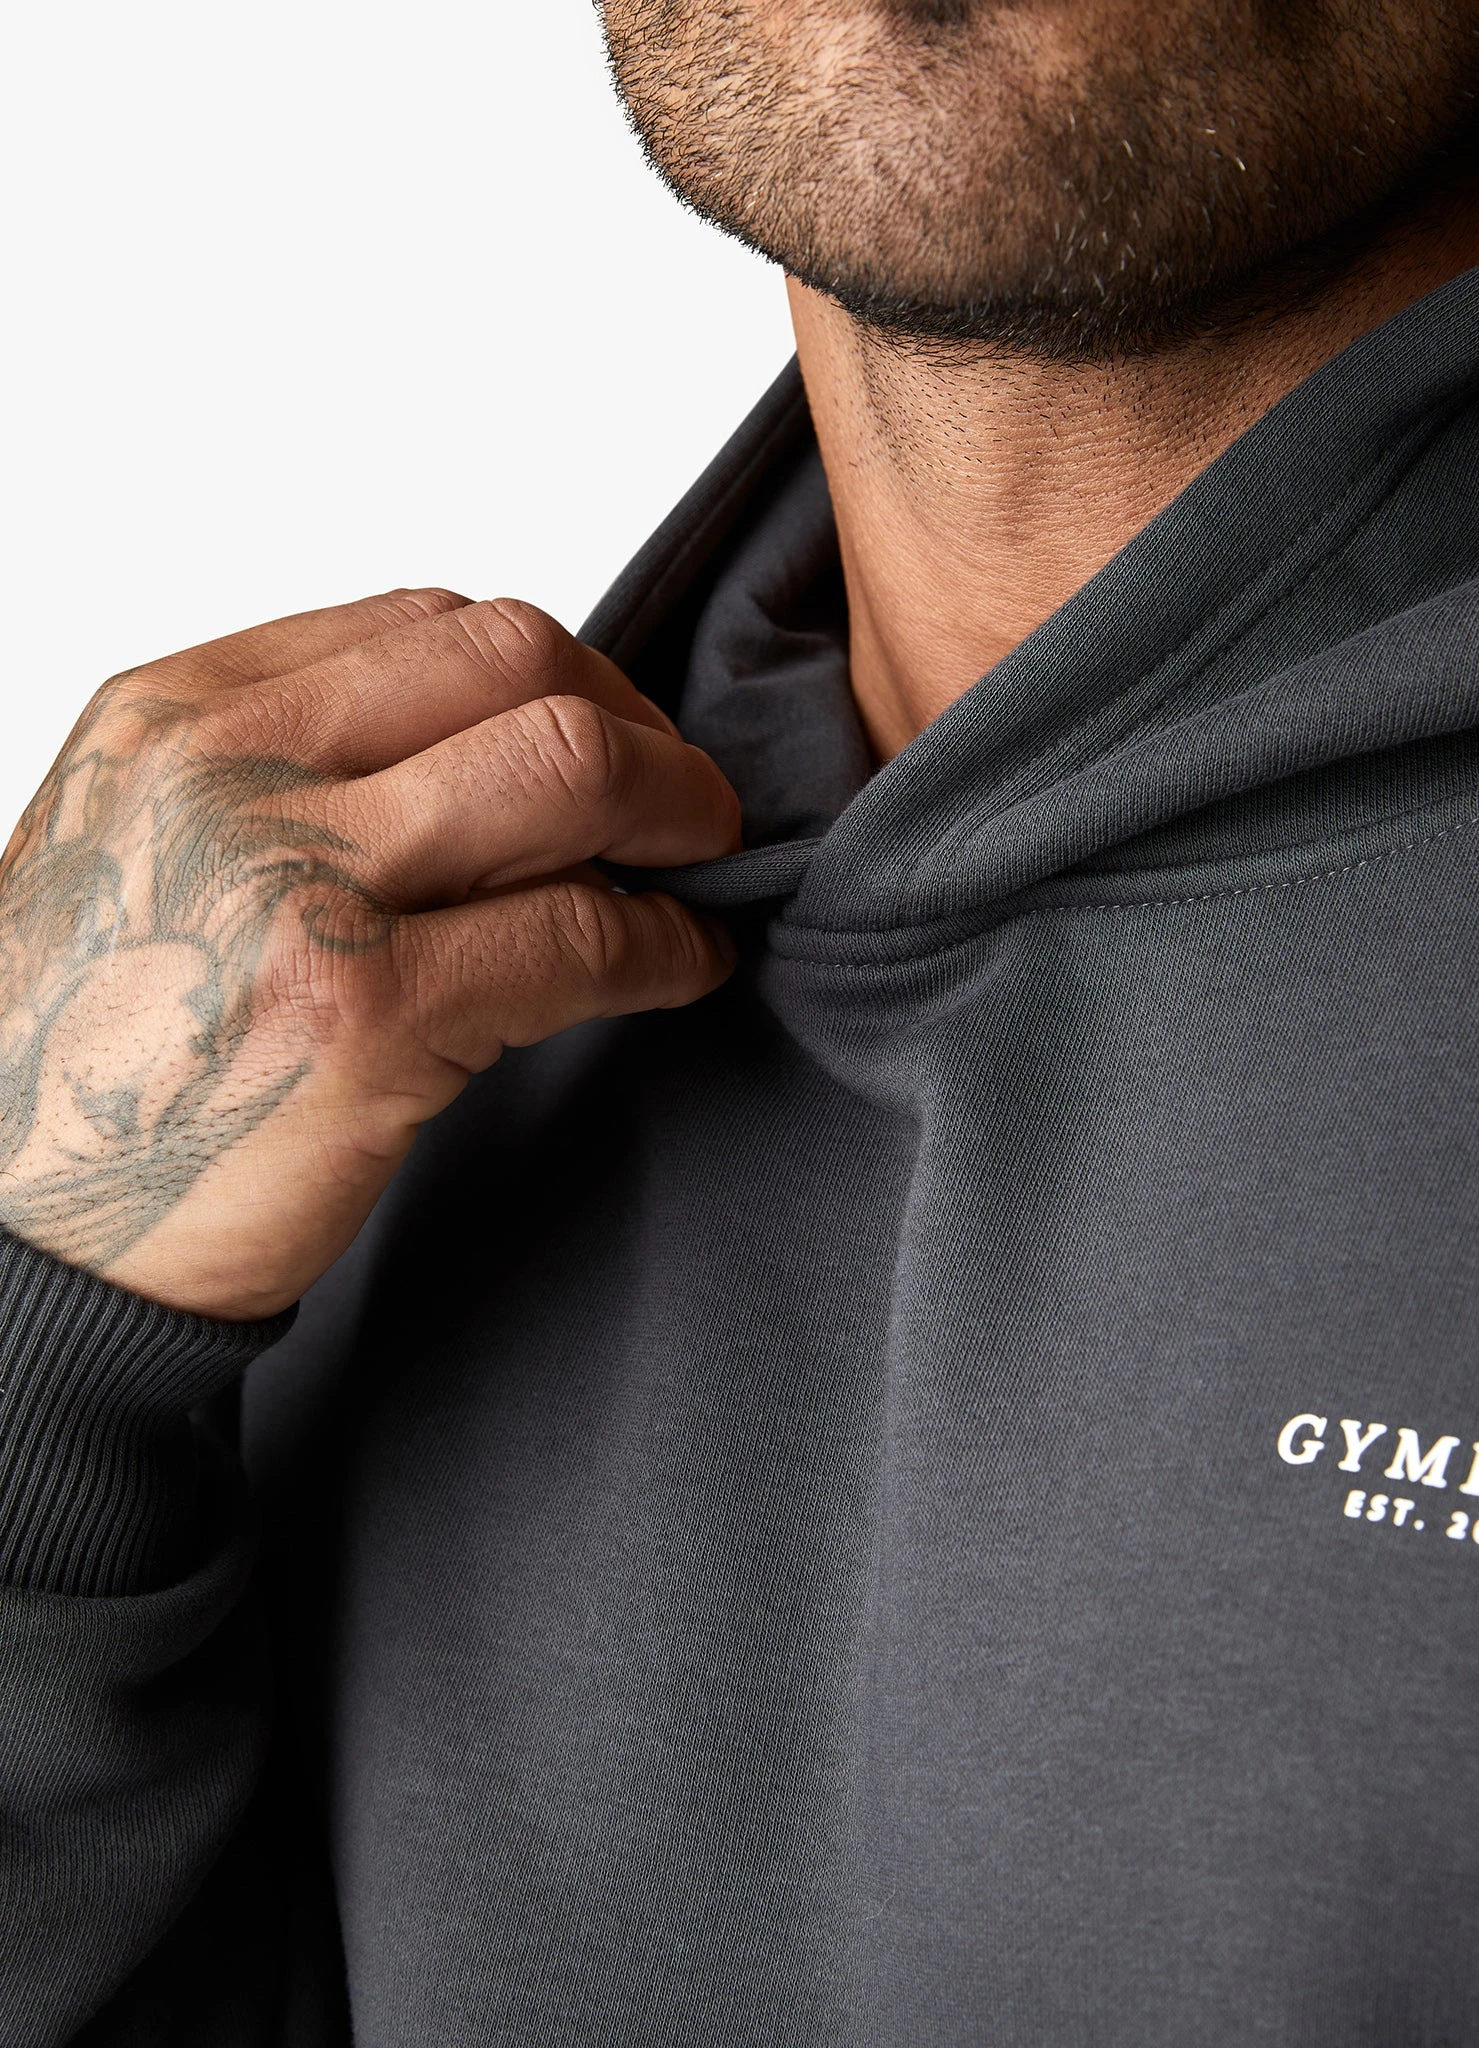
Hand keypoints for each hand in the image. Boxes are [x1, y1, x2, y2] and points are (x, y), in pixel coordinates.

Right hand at [0, 590, 739, 1318]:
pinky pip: (582, 934)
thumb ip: (292, 780)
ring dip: (677, 811)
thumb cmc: (90, 1063)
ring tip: (698, 868)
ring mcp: (291, 885)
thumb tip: (494, 753)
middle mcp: (227, 773)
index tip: (609, 734)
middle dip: (638, 721)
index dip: (557, 675)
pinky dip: (667, 945)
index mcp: (174, 717)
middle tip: (686, 800)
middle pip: (515, 656)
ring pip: (568, 765)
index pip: (426, 624)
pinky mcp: (359, 1015)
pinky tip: (680, 965)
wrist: (18, 1245)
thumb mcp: (147, 857)